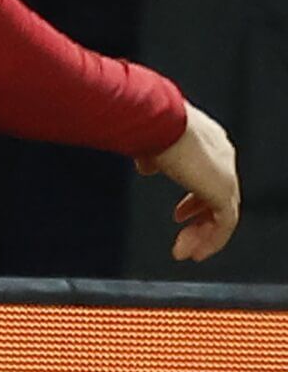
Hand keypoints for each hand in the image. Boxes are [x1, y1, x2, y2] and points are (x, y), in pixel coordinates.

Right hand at [138, 103, 239, 260]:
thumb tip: (146, 169)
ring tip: (183, 251)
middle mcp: (223, 156)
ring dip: (201, 235)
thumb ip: (151, 159)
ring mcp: (226, 174)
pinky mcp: (224, 190)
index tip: (179, 215)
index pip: (209, 176)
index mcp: (209, 141)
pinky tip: (195, 252)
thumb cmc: (149, 124)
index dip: (194, 200)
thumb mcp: (147, 143)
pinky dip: (212, 241)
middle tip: (182, 241)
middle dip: (198, 221)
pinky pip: (225, 224)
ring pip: (222, 214)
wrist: (158, 120)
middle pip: (217, 198)